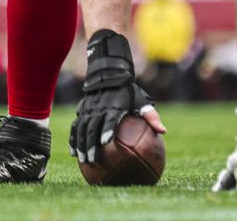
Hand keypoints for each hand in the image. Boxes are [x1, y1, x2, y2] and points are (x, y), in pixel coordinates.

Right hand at [70, 30, 164, 163]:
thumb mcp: (141, 101)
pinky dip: (73, 140)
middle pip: (91, 129)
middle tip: (93, 160)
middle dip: (90, 145)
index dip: (106, 131)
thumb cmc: (127, 91)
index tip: (106, 144)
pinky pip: (75, 128)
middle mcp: (98, 109)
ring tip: (83, 160)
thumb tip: (163, 132)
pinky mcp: (81, 112)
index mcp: (113, 107)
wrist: (107, 74)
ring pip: (81, 130)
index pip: (108, 121)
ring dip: (80, 145)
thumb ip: (151, 116)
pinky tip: (73, 153)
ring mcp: (87, 110)